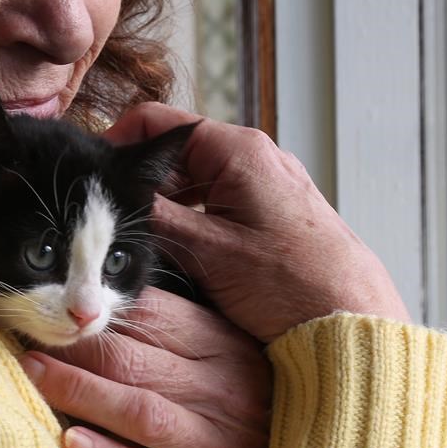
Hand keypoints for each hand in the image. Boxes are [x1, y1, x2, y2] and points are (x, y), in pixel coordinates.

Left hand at [20, 287, 270, 447]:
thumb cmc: (254, 410)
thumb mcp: (231, 360)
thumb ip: (182, 332)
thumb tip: (115, 301)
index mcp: (226, 349)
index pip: (156, 318)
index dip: (101, 310)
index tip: (58, 301)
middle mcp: (223, 392)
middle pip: (137, 360)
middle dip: (77, 347)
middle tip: (30, 334)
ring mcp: (217, 445)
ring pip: (139, 410)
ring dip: (81, 391)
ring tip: (35, 373)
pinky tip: (73, 444)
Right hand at [105, 102, 409, 342]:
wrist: (353, 324)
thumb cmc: (292, 285)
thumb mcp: (208, 251)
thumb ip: (155, 217)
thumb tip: (108, 198)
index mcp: (237, 150)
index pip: (156, 123)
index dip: (116, 145)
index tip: (93, 181)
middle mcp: (253, 158)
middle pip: (174, 155)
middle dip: (141, 185)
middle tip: (114, 224)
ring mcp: (264, 186)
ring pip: (193, 183)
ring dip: (166, 209)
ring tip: (145, 245)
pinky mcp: (271, 214)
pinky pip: (216, 206)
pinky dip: (192, 224)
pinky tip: (181, 258)